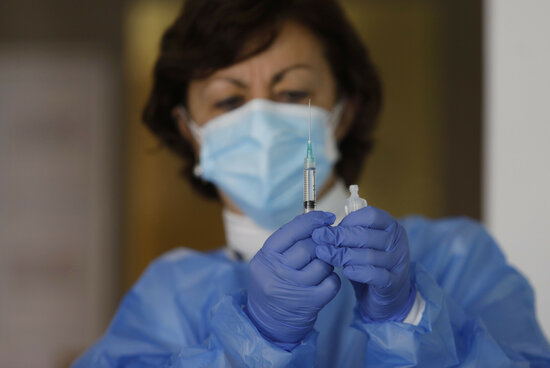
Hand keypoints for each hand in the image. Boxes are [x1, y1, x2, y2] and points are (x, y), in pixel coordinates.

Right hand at [246, 211, 340, 347]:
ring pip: (324, 263)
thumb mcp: (269, 260)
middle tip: (323, 246)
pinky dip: (332, 278)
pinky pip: (332, 281)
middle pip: (310, 246)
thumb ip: (288, 241)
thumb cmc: (272, 283)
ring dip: (327, 262)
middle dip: (321, 244)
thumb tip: (315, 219)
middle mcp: (277, 272)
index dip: (313, 220)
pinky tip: (323, 280)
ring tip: (320, 266)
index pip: (293, 230)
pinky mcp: (310, 303)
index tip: (327, 217)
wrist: (268, 322)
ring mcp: (294, 288)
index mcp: (266, 256)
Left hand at [312, 206, 414, 321]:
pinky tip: (344, 271)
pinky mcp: (394, 282)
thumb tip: (324, 229)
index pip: (371, 215)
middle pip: (366, 235)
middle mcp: (398, 241)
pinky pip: (374, 275)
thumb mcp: (362, 243)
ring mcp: (398, 262)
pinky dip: (357, 272)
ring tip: (325, 255)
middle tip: (319, 239)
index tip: (330, 227)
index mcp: (391, 226)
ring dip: (343, 255)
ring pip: (368, 255)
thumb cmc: (370, 263)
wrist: (388, 294)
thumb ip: (349, 233)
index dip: (348, 220)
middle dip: (339, 236)